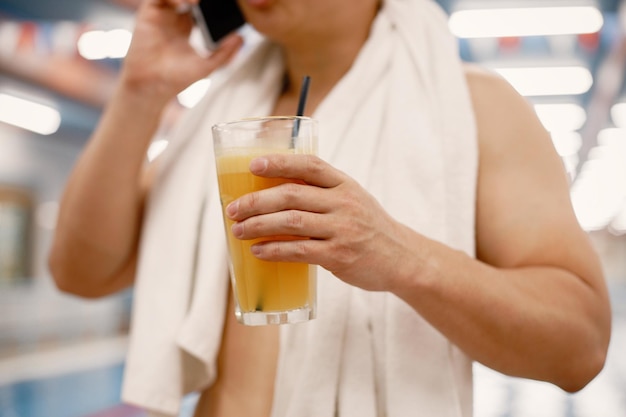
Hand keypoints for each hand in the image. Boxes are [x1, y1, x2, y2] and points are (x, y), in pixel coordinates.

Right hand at [120, 0, 242, 103]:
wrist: (154, 86)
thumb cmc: (177, 78)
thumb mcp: (207, 65)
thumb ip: (224, 53)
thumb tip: (241, 38)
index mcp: (186, 27)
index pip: (200, 6)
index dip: (212, 4)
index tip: (228, 3)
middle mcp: (173, 17)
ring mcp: (161, 15)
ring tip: (201, 0)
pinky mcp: (149, 13)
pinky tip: (190, 2)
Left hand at [225, 154, 416, 291]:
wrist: (403, 259)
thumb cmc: (369, 228)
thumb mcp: (353, 200)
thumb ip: (323, 194)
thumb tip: (273, 194)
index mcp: (345, 184)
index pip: (309, 165)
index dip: (279, 162)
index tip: (253, 165)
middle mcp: (344, 202)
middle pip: (292, 195)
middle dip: (256, 201)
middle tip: (233, 209)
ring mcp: (342, 229)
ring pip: (291, 222)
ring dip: (259, 225)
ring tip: (238, 231)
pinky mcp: (339, 255)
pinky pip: (299, 251)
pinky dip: (274, 250)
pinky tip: (258, 251)